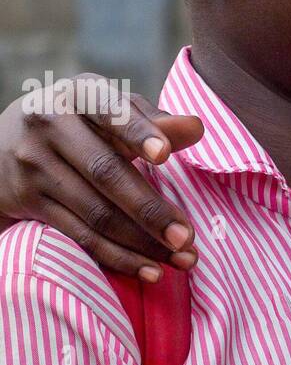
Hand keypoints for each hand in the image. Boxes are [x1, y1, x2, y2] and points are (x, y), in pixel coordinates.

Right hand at [0, 74, 202, 279]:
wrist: (4, 142)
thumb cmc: (80, 122)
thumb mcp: (109, 110)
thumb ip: (151, 119)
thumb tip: (196, 128)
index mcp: (78, 94)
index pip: (109, 111)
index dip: (137, 132)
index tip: (164, 155)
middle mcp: (49, 125)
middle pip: (105, 172)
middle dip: (150, 209)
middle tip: (187, 236)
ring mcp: (34, 165)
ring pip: (95, 212)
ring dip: (142, 242)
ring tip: (182, 258)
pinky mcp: (27, 201)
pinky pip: (79, 235)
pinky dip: (117, 256)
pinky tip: (150, 270)